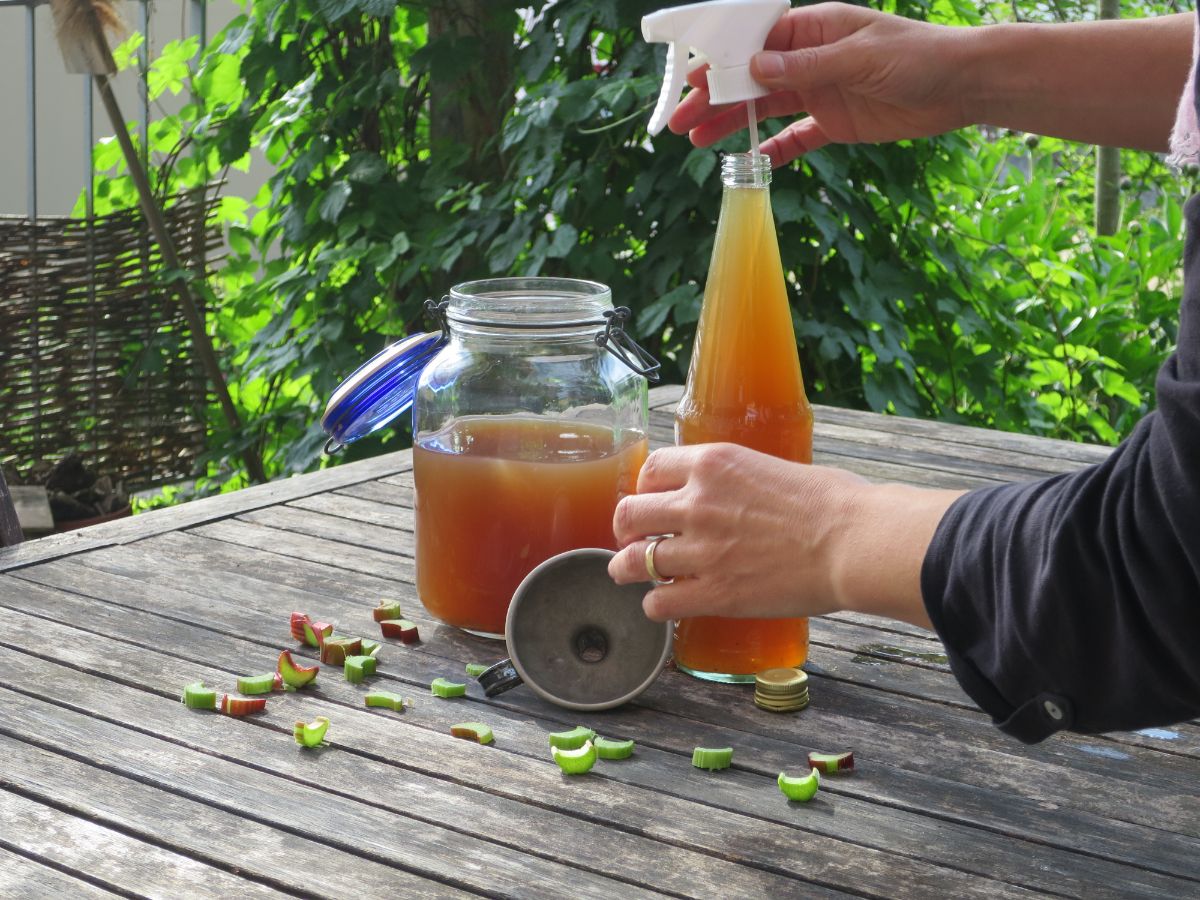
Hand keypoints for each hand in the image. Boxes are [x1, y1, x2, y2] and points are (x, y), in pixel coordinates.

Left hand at [608, 443, 868, 620]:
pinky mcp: (714, 593)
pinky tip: (663, 605)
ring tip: (627, 574)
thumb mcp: (776, 468)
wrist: (854, 543)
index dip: (646, 487)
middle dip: (625, 529)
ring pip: (633, 561)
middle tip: (631, 539)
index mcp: (713, 464)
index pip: (652, 469)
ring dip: (626, 569)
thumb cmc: (835, 503)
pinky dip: (655, 605)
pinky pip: (659, 602)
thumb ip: (744, 480)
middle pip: (629, 514)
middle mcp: (697, 503)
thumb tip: (744, 492)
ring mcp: (701, 550)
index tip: (651, 500)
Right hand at [670, 3, 976, 164]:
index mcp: (814, 28)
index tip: (693, 81)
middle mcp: (809, 58)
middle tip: (681, 120)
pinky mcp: (833, 122)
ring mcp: (819, 91)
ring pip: (764, 108)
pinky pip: (795, 138)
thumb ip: (807, 64)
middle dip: (715, 97)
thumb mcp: (859, 57)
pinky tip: (749, 163)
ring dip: (732, 124)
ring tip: (698, 141)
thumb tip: (756, 65)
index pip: (755, 40)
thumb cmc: (916, 56)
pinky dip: (773, 150)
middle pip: (750, 77)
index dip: (721, 60)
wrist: (960, 86)